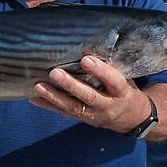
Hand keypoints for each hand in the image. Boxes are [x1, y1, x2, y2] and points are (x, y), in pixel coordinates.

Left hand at [30, 55, 150, 132]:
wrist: (132, 118)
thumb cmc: (124, 90)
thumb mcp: (126, 78)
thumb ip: (110, 66)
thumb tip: (90, 47)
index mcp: (121, 92)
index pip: (113, 81)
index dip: (100, 71)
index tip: (86, 59)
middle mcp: (108, 106)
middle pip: (89, 96)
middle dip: (71, 85)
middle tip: (54, 73)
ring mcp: (94, 115)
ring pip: (73, 108)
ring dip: (54, 97)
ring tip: (38, 86)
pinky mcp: (83, 119)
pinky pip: (64, 114)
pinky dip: (48, 106)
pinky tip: (34, 98)